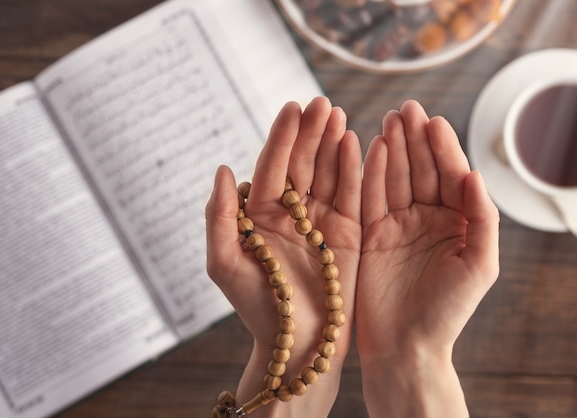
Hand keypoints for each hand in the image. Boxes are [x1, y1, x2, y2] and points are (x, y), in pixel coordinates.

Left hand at [206, 97, 361, 416]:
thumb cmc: (255, 306)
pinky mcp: (348, 232)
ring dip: (333, 142)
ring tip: (339, 115)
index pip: (272, 166)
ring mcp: (321, 220)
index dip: (282, 137)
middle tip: (323, 103)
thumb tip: (223, 168)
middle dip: (311, 131)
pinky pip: (352, 194)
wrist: (297, 343)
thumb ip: (219, 216)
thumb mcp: (225, 262)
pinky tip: (357, 143)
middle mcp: (291, 212)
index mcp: (260, 214)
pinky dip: (354, 169)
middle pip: (302, 162)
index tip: (293, 107)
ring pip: (327, 172)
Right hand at [356, 100, 498, 417]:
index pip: (450, 175)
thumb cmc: (447, 312)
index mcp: (457, 222)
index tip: (432, 121)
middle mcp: (427, 219)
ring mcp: (397, 225)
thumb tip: (474, 174)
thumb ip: (481, 218)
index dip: (442, 147)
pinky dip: (368, 173)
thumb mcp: (479, 264)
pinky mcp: (369, 234)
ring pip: (394, 178)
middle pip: (421, 169)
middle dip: (415, 139)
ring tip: (388, 121)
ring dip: (391, 148)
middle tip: (405, 109)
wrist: (405, 346)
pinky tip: (368, 148)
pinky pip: (369, 197)